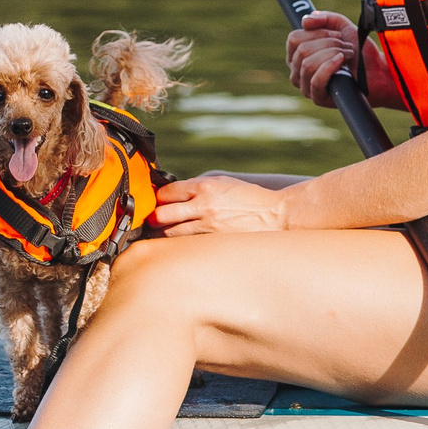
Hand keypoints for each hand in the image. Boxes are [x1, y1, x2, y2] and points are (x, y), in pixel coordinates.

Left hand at [151, 174, 292, 234]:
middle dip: (153, 218)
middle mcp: (203, 206)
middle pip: (161, 215)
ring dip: (163, 234)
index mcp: (204, 187)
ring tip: (164, 234)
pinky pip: (187, 246)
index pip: (166, 193)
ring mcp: (208, 227)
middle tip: (152, 220)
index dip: (157, 198)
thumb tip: (171, 194)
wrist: (275, 215)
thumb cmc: (248, 197)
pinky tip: (179, 245)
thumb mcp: (222, 182)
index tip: (156, 202)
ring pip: (170, 234)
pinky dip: (179, 245)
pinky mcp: (214, 243)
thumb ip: (196, 187)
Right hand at [286, 10, 358, 101]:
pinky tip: (341, 61)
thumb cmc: (358, 50)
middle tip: (345, 46)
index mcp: (298, 54)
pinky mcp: (318, 98)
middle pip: (302, 50)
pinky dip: (329, 67)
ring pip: (307, 64)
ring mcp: (306, 86)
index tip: (336, 33)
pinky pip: (315, 81)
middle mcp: (297, 70)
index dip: (316, 32)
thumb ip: (324, 18)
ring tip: (347, 54)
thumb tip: (305, 21)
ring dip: (332, 54)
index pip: (294, 39)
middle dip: (328, 43)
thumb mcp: (341, 26)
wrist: (377, 70)